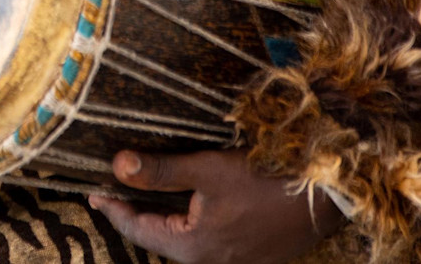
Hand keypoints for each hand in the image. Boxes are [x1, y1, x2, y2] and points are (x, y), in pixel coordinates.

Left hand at [89, 149, 333, 263]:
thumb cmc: (269, 181)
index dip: (113, 207)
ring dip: (165, 214)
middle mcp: (211, 262)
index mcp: (193, 248)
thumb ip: (160, 171)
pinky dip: (191, 218)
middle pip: (160, 236)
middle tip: (114, 187)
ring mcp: (234, 260)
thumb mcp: (209, 170)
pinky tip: (190, 197)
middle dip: (137, 210)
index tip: (91, 190)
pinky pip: (208, 237)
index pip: (138, 228)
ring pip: (184, 238)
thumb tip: (117, 165)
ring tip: (146, 188)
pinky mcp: (252, 252)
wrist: (328, 196)